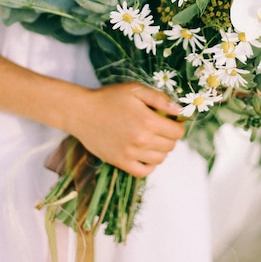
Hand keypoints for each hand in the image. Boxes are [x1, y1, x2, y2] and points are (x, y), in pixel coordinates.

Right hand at [70, 82, 184, 177]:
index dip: (178, 126)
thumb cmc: (109, 98)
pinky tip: (145, 154)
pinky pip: (143, 171)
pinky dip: (149, 165)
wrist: (81, 112)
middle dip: (170, 137)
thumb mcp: (135, 90)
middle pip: (170, 146)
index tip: (172, 121)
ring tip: (152, 139)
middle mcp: (141, 140)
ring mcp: (130, 154)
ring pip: (160, 159)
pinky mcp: (120, 162)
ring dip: (161, 150)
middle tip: (161, 128)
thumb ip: (160, 99)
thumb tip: (179, 110)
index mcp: (148, 121)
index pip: (177, 132)